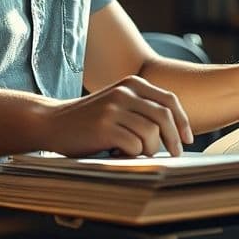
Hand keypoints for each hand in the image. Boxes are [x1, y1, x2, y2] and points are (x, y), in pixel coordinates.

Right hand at [47, 76, 192, 156]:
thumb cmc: (90, 119)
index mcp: (132, 83)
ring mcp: (113, 109)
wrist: (52, 122)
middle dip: (174, 139)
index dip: (182, 121)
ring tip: (136, 153)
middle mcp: (124, 92)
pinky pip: (134, 145)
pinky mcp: (104, 127)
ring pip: (151, 133)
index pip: (169, 100)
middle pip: (164, 116)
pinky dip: (132, 154)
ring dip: (149, 149)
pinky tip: (120, 154)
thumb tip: (176, 131)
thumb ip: (142, 108)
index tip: (187, 138)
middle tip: (175, 153)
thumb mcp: (118, 103)